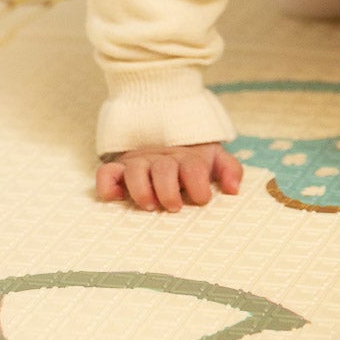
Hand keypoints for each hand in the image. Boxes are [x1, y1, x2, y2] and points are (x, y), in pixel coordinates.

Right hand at [95, 142, 243, 211]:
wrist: (163, 132)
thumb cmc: (190, 158)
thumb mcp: (214, 159)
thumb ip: (229, 169)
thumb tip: (233, 189)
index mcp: (186, 158)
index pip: (193, 167)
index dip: (198, 184)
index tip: (201, 199)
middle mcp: (161, 159)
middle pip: (163, 169)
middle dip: (168, 189)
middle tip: (174, 206)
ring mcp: (138, 162)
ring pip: (134, 170)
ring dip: (140, 188)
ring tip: (149, 205)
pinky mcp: (118, 167)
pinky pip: (106, 173)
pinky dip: (107, 185)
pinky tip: (115, 198)